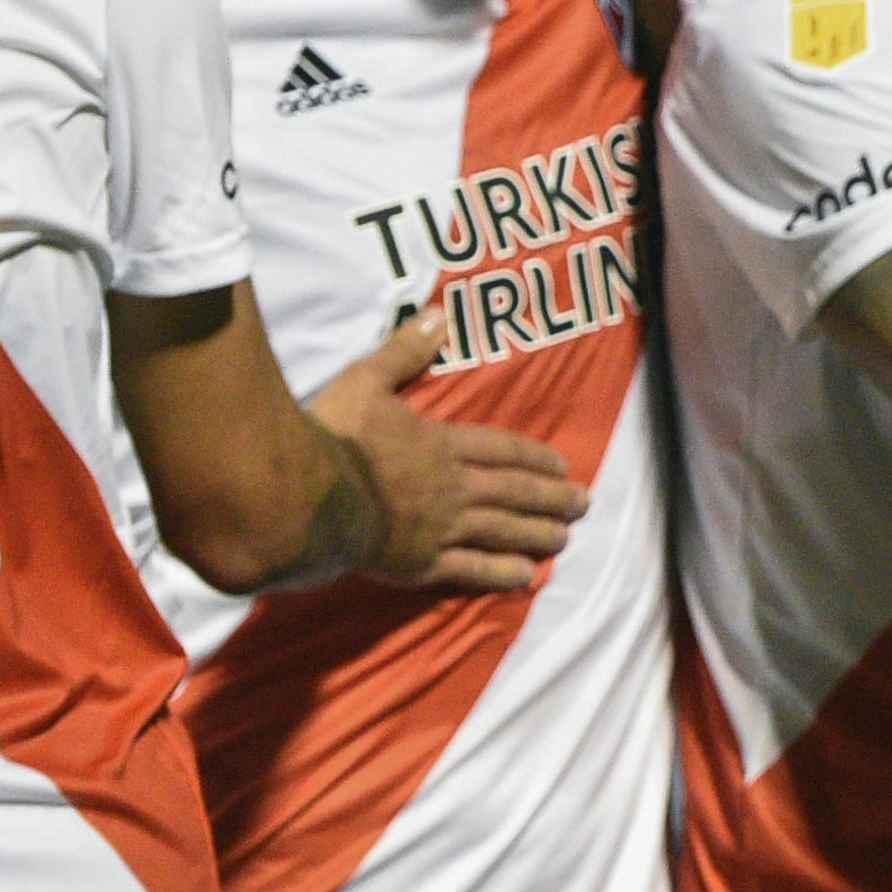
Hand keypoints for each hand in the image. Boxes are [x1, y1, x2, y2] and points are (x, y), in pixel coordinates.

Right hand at [308, 311, 585, 591]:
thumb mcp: (365, 381)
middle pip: (513, 491)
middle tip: (584, 504)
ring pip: (501, 530)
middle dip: (551, 498)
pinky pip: (470, 569)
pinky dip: (499, 572)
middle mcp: (451, 487)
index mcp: (441, 444)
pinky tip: (523, 575)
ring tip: (564, 539)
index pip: (500, 449)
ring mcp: (439, 528)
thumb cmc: (334, 436)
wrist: (307, 495)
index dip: (534, 457)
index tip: (562, 466)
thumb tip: (437, 315)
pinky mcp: (420, 563)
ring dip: (536, 533)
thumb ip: (403, 352)